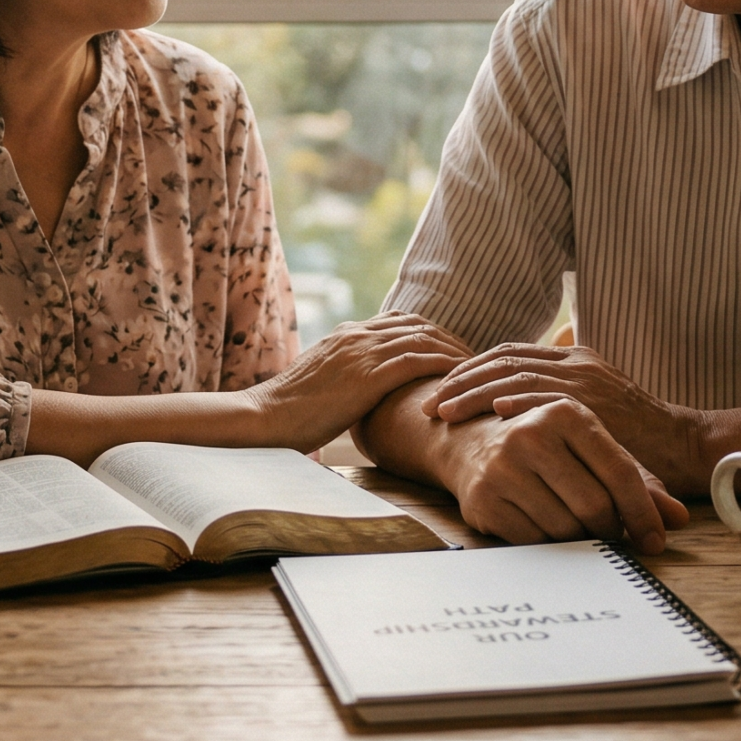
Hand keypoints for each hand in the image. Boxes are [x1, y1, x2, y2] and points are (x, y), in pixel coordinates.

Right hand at [247, 314, 469, 452]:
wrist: (264, 418)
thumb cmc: (288, 414)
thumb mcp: (320, 387)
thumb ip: (343, 381)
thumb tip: (361, 399)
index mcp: (345, 334)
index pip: (400, 321)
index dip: (430, 334)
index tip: (451, 351)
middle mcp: (356, 334)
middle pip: (418, 325)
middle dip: (450, 339)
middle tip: (475, 360)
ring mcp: (362, 351)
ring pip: (424, 338)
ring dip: (455, 352)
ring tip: (476, 370)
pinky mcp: (368, 373)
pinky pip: (419, 360)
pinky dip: (444, 366)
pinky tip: (460, 379)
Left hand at [424, 343, 705, 493]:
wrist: (686, 443)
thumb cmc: (638, 436)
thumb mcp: (594, 410)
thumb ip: (559, 402)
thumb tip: (515, 410)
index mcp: (572, 358)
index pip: (508, 355)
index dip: (470, 370)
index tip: (441, 389)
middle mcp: (575, 361)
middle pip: (503, 360)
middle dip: (461, 379)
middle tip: (430, 402)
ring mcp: (586, 378)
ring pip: (515, 376)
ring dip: (474, 394)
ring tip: (444, 412)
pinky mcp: (597, 402)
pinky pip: (548, 397)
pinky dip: (515, 403)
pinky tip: (490, 416)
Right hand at [435, 396, 687, 554]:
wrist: (468, 440)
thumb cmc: (545, 447)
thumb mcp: (589, 449)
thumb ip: (637, 480)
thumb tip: (679, 519)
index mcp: (565, 412)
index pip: (620, 472)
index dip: (643, 512)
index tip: (655, 541)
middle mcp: (532, 434)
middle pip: (595, 506)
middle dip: (610, 529)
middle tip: (612, 535)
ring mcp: (503, 467)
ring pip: (565, 528)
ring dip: (579, 537)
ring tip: (575, 524)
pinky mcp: (483, 499)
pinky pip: (534, 542)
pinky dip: (548, 544)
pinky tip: (545, 526)